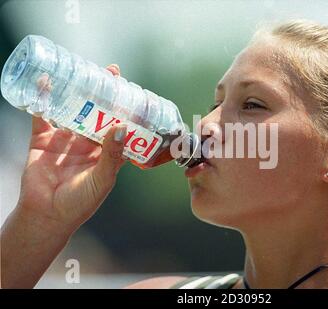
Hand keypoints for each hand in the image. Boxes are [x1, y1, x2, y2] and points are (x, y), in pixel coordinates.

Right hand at [18, 64, 125, 232]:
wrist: (47, 216)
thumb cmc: (81, 203)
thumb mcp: (102, 179)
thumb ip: (111, 154)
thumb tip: (122, 126)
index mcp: (106, 151)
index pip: (119, 124)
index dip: (126, 108)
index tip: (134, 90)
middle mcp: (87, 142)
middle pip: (98, 111)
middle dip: (104, 92)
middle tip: (111, 72)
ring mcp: (65, 139)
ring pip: (73, 109)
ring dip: (78, 91)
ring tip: (85, 70)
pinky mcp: (42, 139)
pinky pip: (43, 115)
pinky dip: (43, 98)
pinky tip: (46, 81)